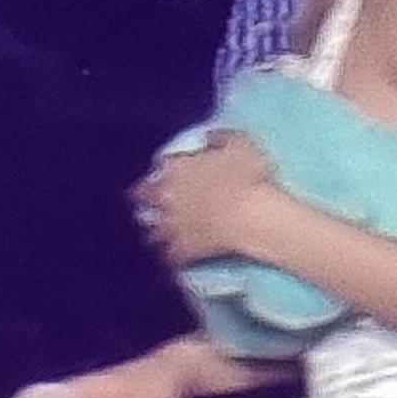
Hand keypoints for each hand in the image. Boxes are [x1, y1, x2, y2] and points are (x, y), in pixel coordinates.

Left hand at [138, 131, 276, 268]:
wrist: (254, 216)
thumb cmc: (249, 175)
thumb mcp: (238, 144)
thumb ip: (218, 139)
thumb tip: (207, 137)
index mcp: (177, 169)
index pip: (155, 171)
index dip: (157, 175)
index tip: (161, 176)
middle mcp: (167, 197)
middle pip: (142, 201)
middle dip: (143, 202)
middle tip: (146, 205)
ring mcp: (173, 226)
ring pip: (151, 233)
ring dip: (153, 232)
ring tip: (155, 235)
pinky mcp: (184, 251)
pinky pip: (169, 258)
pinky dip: (169, 258)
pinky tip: (171, 260)